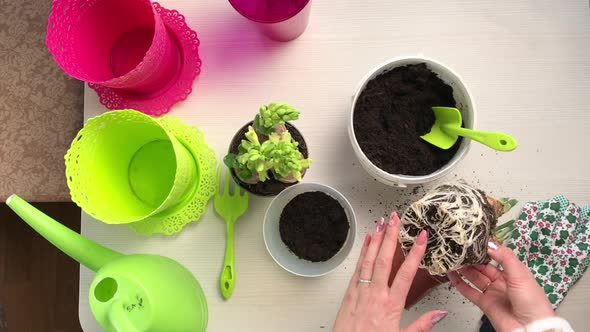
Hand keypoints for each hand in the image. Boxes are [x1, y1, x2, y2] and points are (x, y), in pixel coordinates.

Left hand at [334, 212, 448, 331]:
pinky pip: (357, 268)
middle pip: (385, 260)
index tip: (421, 238)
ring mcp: (360, 291)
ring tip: (382, 222)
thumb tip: (440, 314)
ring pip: (369, 260)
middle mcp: (375, 294)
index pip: (406, 274)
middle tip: (396, 218)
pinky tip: (367, 240)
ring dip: (376, 239)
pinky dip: (363, 252)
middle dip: (391, 237)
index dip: (415, 253)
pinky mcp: (349, 292)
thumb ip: (422, 325)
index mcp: (391, 305)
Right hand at [448, 242, 554, 331]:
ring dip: (465, 269)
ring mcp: (493, 293)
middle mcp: (503, 283)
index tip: (476, 241)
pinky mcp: (485, 304)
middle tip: (462, 249)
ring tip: (454, 259)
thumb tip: (491, 244)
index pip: (498, 257)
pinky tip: (452, 275)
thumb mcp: (521, 275)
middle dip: (473, 258)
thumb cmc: (533, 304)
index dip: (487, 250)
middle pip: (484, 267)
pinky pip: (469, 291)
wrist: (530, 328)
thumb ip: (505, 258)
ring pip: (475, 278)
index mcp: (515, 274)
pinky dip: (459, 283)